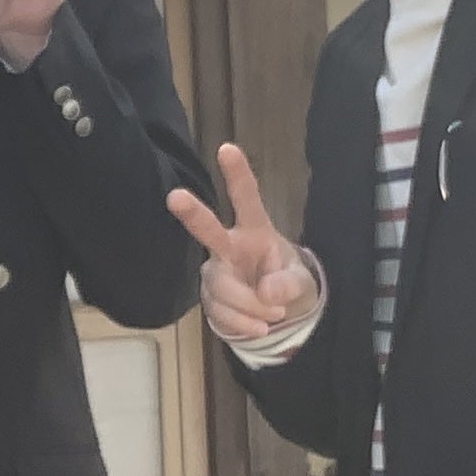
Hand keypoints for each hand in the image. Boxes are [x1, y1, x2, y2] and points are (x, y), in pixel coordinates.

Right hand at [166, 143, 321, 343]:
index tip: (227, 148)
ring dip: (251, 308)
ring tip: (274, 315)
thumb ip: (288, 284)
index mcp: (256, 230)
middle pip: (209, 230)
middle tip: (175, 197)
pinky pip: (221, 314)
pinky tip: (259, 327)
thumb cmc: (285, 279)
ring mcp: (215, 272)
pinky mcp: (208, 298)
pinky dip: (244, 324)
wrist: (273, 310)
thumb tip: (267, 293)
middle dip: (193, 213)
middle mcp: (229, 245)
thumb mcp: (300, 281)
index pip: (247, 199)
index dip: (238, 174)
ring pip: (221, 288)